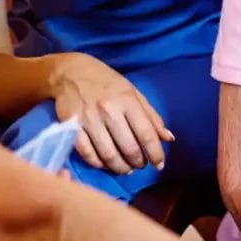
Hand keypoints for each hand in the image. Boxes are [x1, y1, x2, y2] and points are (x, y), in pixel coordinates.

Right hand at [50, 53, 173, 173]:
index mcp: (128, 100)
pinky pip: (87, 154)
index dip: (155, 153)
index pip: (146, 134)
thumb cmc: (107, 83)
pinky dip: (99, 164)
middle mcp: (109, 110)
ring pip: (108, 154)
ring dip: (120, 167)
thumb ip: (151, 116)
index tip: (159, 164)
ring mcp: (88, 119)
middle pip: (128, 148)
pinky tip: (106, 163)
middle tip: (140, 165)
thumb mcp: (133, 93)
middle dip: (138, 162)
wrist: (71, 72)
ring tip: (126, 168)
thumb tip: (168, 138)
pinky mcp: (71, 126)